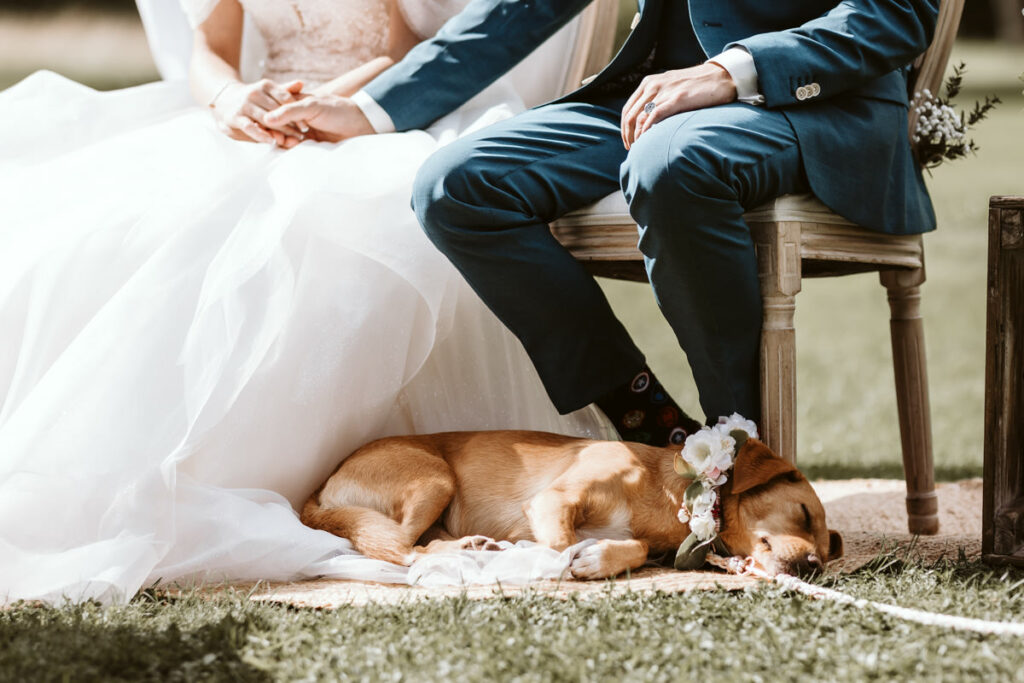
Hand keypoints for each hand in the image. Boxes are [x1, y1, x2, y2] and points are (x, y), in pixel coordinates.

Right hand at [211, 79, 306, 147]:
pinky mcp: (234, 117)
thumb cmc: (254, 99)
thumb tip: (301, 83)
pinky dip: (261, 135)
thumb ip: (285, 90)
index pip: (285, 99)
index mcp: (265, 85)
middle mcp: (254, 92)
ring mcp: (243, 104)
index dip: (297, 113)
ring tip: (290, 140)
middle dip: (290, 125)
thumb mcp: (268, 91)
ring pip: (265, 120)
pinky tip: (271, 140)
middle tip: (300, 136)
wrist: (224, 100)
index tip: (305, 126)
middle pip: (276, 111)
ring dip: (279, 132)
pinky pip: (250, 127)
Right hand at [264, 95, 374, 142]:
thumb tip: (266, 119)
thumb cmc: (337, 110)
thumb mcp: (312, 107)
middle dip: (275, 132)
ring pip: (284, 137)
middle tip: (279, 138)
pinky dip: (291, 148)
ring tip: (290, 142)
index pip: (274, 110)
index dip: (269, 119)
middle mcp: (297, 117)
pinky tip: (295, 147)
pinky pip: (295, 148)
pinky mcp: (310, 144)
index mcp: (296, 103)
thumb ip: (290, 111)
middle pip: (277, 126)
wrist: (360, 125)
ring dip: (283, 141)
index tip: (269, 126)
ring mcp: (303, 131)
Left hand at [621, 63, 736, 148]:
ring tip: (640, 148)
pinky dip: (647, 130)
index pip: (627, 109)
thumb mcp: (670, 87)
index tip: (628, 141)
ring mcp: (664, 91)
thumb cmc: (697, 86)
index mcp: (648, 83)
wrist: (721, 76)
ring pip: (639, 118)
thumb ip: (657, 99)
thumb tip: (646, 120)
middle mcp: (652, 85)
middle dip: (628, 135)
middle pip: (630, 116)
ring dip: (636, 136)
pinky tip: (648, 140)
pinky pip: (654, 116)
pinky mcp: (677, 98)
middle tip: (632, 149)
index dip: (624, 128)